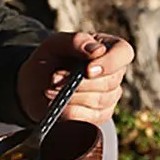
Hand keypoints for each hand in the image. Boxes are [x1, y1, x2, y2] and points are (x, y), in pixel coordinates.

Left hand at [16, 30, 134, 125]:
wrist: (36, 85)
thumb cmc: (50, 59)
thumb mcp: (56, 44)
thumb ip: (76, 41)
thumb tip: (97, 51)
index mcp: (110, 48)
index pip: (123, 53)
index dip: (109, 63)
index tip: (87, 69)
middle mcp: (114, 73)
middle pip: (109, 81)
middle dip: (80, 82)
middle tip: (54, 78)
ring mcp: (109, 96)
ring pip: (99, 100)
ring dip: (71, 96)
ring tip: (48, 90)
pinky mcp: (99, 116)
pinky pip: (89, 118)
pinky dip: (69, 112)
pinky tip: (56, 105)